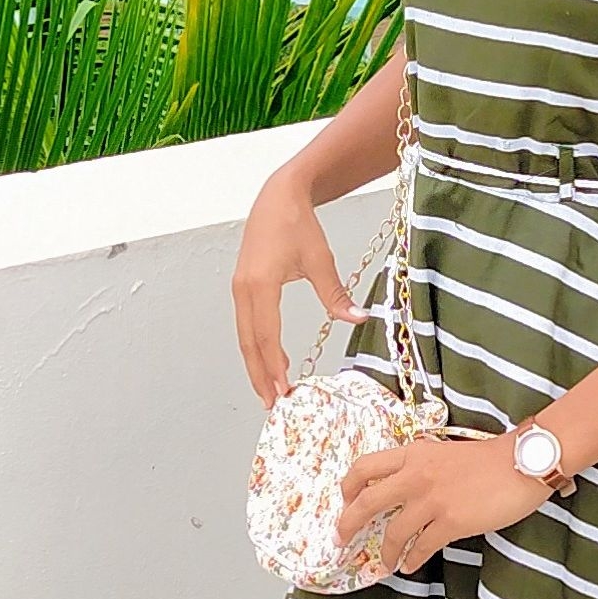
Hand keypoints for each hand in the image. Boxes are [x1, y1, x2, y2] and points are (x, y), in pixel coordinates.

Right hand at [232, 160, 369, 407]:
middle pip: (250, 343)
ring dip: (256, 364)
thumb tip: (358, 318)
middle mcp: (244, 290)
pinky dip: (256, 345)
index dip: (275, 366)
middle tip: (272, 402)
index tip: (285, 389)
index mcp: (261, 285)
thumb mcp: (320, 260)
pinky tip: (269, 360)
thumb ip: (335, 293)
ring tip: (268, 389)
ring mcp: (240, 288)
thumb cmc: (298, 224)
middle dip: (260, 374)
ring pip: (246, 336)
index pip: (267, 336)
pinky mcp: (242, 286)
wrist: (278, 196)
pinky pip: (247, 323)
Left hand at [336, 432, 555, 580]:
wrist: (521, 463)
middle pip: (368, 502)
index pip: (365, 467)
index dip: (348, 487)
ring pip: (393, 532)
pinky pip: (422, 547)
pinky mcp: (451, 522)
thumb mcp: (444, 453)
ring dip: (386, 552)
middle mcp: (416, 475)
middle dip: (349, 524)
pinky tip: (410, 565)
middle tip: (342, 539)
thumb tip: (403, 489)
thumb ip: (421, 466)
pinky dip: (412, 560)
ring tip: (386, 563)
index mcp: (413, 454)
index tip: (345, 501)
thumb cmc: (488, 458)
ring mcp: (432, 500)